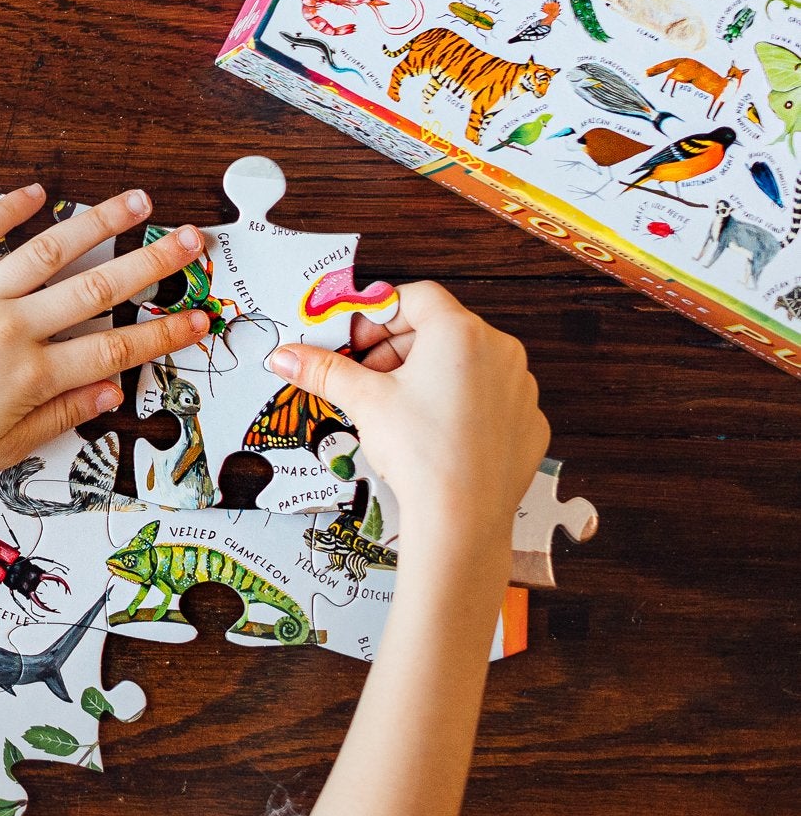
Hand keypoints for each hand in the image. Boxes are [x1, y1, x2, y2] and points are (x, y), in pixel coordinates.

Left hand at [0, 184, 211, 487]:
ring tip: (135, 202)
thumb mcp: (3, 451)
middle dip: (152, 263)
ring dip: (96, 222)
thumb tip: (109, 392)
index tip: (198, 317)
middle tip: (190, 240)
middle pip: (97, 287)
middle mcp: (10, 329)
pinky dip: (5, 210)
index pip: (116, 347)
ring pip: (46, 251)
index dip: (163, 333)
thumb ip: (60, 415)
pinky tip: (36, 192)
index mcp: (32, 376)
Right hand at [268, 280, 547, 551]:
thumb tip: (285, 355)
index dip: (380, 314)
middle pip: (441, 330)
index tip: (357, 343)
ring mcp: (522, 388)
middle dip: (399, 348)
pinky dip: (463, 406)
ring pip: (469, 364)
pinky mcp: (530, 423)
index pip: (417, 298)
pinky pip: (492, 399)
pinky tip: (437, 433)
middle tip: (369, 376)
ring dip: (431, 375)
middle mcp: (500, 351)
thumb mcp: (363, 401)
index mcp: (460, 333)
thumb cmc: (419, 450)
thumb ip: (323, 370)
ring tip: (400, 408)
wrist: (462, 517)